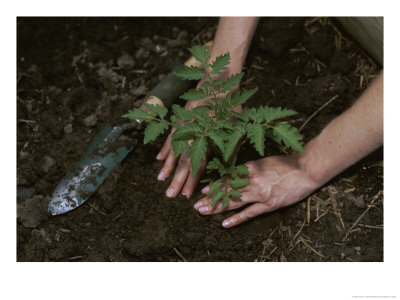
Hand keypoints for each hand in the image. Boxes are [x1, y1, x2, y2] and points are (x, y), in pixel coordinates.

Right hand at [156, 80, 241, 198]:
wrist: (217, 79)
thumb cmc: (230, 104)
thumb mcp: (236, 127)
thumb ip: (229, 148)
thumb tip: (225, 167)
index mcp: (207, 137)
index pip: (198, 164)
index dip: (191, 180)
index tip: (186, 195)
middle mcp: (192, 134)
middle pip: (182, 160)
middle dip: (176, 179)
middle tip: (169, 195)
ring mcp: (183, 126)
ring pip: (173, 150)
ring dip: (167, 166)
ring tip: (160, 180)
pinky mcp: (179, 120)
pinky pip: (170, 137)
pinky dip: (165, 149)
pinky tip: (159, 159)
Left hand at [193, 154, 320, 227]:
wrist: (306, 168)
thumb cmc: (286, 163)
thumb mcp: (264, 161)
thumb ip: (250, 168)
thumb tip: (236, 174)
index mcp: (250, 167)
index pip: (228, 178)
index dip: (214, 185)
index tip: (202, 190)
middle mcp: (252, 179)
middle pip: (227, 190)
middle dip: (210, 198)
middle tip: (196, 205)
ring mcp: (260, 193)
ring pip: (234, 201)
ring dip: (217, 207)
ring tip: (203, 212)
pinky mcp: (269, 203)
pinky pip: (250, 213)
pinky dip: (237, 218)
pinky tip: (225, 223)